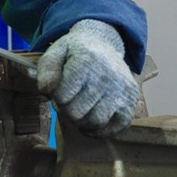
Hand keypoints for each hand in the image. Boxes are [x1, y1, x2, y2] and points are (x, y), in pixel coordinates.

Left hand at [37, 19, 138, 136]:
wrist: (104, 45)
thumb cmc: (76, 53)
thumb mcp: (57, 52)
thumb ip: (46, 69)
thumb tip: (45, 91)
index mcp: (86, 61)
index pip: (62, 96)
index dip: (55, 97)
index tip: (59, 90)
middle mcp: (107, 76)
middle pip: (77, 112)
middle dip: (67, 110)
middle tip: (68, 101)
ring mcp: (121, 90)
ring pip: (95, 122)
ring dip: (82, 122)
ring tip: (79, 110)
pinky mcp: (131, 101)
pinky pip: (116, 128)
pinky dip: (101, 131)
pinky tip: (91, 121)